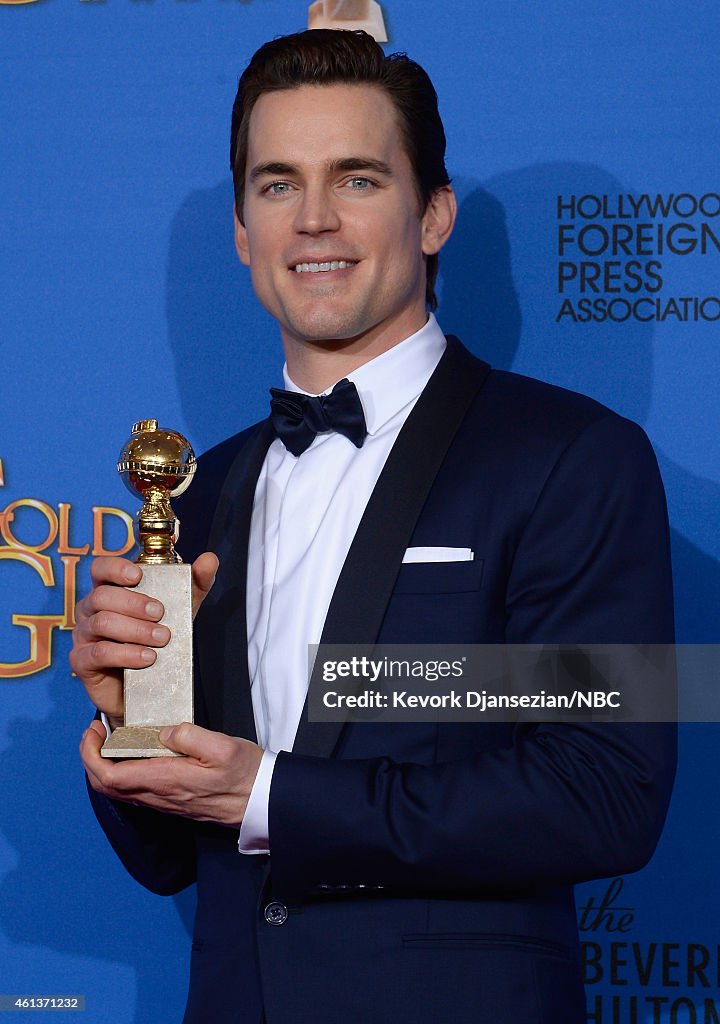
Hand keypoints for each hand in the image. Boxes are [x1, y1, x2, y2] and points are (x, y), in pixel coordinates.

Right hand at [70, 552, 218, 726]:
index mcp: (109, 591)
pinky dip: (126, 653)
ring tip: (161, 639)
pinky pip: (100, 653)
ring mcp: (84, 636)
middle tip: (160, 614)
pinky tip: (148, 657)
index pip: (100, 569)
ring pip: (102, 623)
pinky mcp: (83, 662)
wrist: (146, 687)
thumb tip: (209, 559)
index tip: (137, 575)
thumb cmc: (156, 640)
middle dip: (133, 603)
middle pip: (102, 596)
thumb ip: (194, 584)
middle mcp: (91, 610)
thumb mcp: (180, 610)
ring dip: (135, 629)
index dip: (115, 568)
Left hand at [81, 719, 262, 826]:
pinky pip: (135, 790)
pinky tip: (135, 752)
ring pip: (119, 790)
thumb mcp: (223, 747)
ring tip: (112, 737)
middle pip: (106, 787)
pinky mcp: (172, 800)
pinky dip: (123, 771)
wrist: (261, 802)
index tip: (93, 731)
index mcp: (166, 780)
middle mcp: (159, 795)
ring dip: (105, 765)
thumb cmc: (245, 774)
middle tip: (96, 731)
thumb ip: (189, 735)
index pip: (110, 777)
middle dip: (91, 759)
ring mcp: (164, 801)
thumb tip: (164, 731)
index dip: (91, 755)